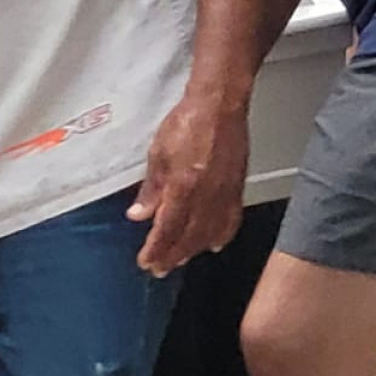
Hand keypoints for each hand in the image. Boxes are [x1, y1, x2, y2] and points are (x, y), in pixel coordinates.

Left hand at [129, 93, 247, 276]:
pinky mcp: (237, 190)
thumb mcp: (157, 153)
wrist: (218, 107)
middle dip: (172, 256)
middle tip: (159, 268)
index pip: (167, 229)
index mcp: (183, 187)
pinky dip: (220, 236)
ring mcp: (225, 195)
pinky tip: (212, 243)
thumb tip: (138, 215)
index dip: (156, 249)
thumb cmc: (186, 123)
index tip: (146, 262)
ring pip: (208, 234)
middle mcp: (206, 197)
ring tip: (179, 259)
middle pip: (188, 237)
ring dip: (192, 250)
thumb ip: (150, 189)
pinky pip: (230, 222)